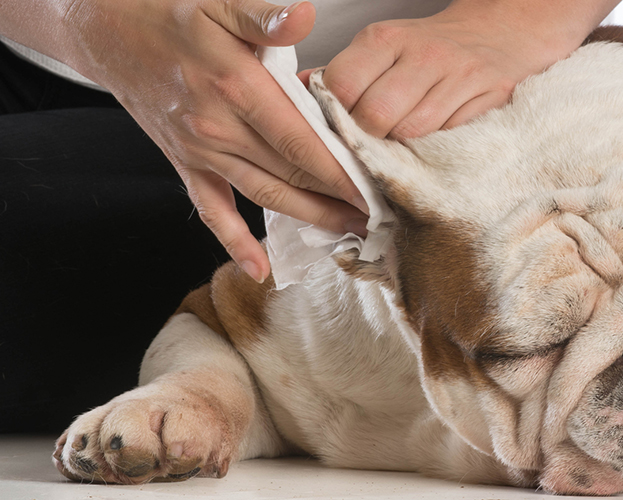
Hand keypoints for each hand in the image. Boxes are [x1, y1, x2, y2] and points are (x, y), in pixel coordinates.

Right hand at [63, 0, 368, 281]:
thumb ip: (267, 16)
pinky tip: (260, 269)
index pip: (302, 141)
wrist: (108, 31)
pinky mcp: (186, 164)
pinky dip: (236, 243)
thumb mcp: (221, 2)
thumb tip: (305, 17)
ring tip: (350, 232)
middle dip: (340, 199)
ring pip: (265, 195)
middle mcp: (219, 128)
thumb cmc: (171, 14)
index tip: (377, 188)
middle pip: (292, 175)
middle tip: (381, 215)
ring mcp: (201, 152)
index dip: (342, 171)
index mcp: (237, 88)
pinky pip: (212, 211)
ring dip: (309, 218)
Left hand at [314, 0, 618, 140]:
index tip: (340, 131)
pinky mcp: (490, 99)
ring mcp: (459, 77)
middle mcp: (422, 54)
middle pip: (375, 117)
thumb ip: (342, 73)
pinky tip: (432, 147)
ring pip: (412, 133)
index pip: (342, 87)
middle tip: (371, 149)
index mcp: (386, 40)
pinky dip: (437, 151)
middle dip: (368, 141)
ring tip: (401, 150)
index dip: (336, 118)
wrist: (503, 34)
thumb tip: (294, 93)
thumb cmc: (434, 50)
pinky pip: (450, 139)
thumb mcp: (383, 48)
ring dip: (402, 150)